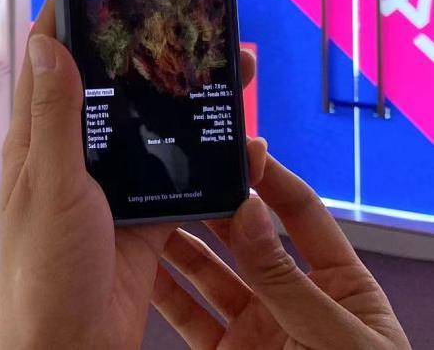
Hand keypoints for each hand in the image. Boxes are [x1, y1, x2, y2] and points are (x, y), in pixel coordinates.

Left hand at [0, 0, 264, 349]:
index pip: (48, 59)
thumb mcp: (49, 183)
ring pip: (148, 124)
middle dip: (143, 49)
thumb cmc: (42, 270)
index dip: (67, 15)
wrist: (71, 345)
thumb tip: (46, 44)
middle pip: (109, 86)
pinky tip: (231, 134)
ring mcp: (108, 183)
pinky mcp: (143, 214)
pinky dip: (203, 152)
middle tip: (183, 15)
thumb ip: (55, 115)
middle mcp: (71, 154)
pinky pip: (176, 171)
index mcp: (36, 140)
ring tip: (221, 67)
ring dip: (180, 96)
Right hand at [152, 152, 410, 348]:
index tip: (234, 149)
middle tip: (175, 171)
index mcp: (342, 287)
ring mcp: (257, 329)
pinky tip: (139, 263)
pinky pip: (188, 315)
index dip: (268, 180)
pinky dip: (163, 288)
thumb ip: (287, 279)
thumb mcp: (336, 338)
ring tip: (147, 207)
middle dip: (211, 204)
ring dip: (179, 241)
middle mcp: (294, 300)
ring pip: (209, 272)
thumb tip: (251, 211)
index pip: (301, 215)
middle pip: (246, 238)